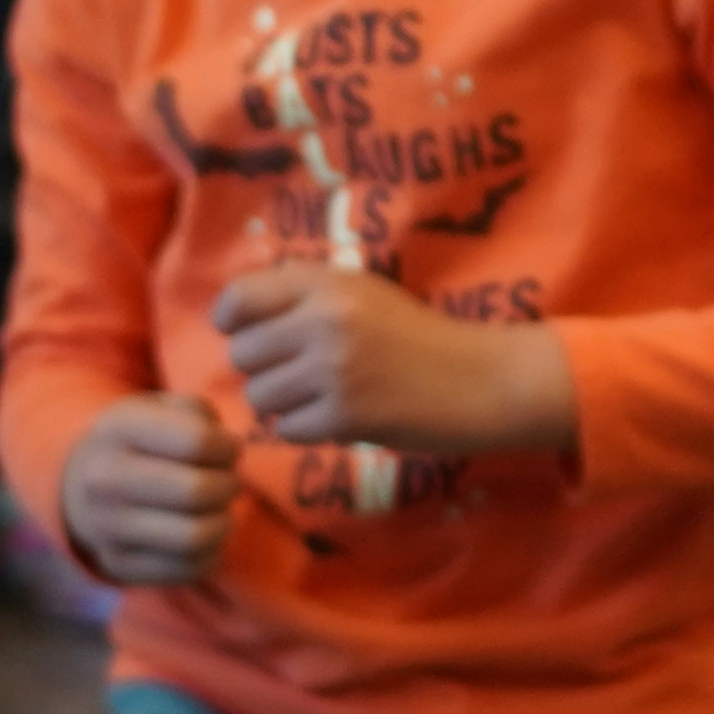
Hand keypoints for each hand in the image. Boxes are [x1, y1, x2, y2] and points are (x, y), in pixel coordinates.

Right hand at [59, 391, 239, 585]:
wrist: (85, 485)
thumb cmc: (144, 441)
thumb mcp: (164, 407)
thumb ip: (200, 414)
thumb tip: (228, 447)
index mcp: (118, 429)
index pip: (198, 442)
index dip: (228, 448)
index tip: (229, 450)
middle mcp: (103, 480)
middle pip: (197, 493)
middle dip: (228, 487)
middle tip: (228, 482)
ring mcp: (106, 527)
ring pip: (195, 537)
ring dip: (222, 522)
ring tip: (217, 508)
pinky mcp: (119, 565)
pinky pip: (190, 568)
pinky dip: (211, 551)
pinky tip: (202, 531)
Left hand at [215, 265, 578, 456]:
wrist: (481, 379)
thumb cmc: (418, 335)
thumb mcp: (363, 291)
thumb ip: (305, 291)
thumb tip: (236, 310)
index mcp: (326, 283)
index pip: (239, 299)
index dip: (232, 321)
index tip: (247, 333)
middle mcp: (324, 321)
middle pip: (243, 354)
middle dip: (263, 368)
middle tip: (298, 372)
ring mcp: (334, 370)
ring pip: (260, 396)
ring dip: (282, 404)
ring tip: (321, 396)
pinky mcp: (345, 416)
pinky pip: (287, 430)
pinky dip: (307, 430)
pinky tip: (339, 418)